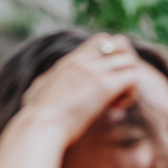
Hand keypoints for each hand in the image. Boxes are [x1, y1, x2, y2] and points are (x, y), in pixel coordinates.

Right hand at [18, 34, 143, 144]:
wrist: (39, 126)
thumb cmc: (35, 118)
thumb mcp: (36, 92)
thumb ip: (43, 85)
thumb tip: (36, 88)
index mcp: (71, 61)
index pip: (101, 41)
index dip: (111, 57)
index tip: (103, 81)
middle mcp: (84, 61)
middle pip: (120, 42)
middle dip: (127, 63)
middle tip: (119, 86)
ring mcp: (94, 72)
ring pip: (130, 60)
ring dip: (129, 81)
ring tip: (115, 101)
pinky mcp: (104, 87)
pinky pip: (133, 78)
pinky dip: (131, 94)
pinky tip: (115, 108)